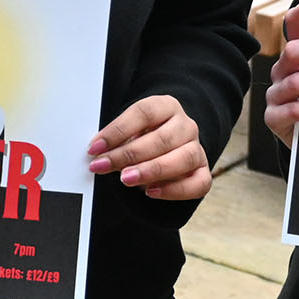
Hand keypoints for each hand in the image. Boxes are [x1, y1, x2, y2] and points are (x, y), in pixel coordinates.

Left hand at [88, 94, 209, 201]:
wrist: (169, 143)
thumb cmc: (144, 135)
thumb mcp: (130, 129)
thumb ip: (117, 139)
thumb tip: (96, 153)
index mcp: (166, 106)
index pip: (143, 113)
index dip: (117, 130)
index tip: (95, 147)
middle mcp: (186, 125)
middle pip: (161, 138)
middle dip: (128, 154)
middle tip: (104, 165)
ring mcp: (197, 148)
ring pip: (183, 158)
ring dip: (151, 170)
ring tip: (126, 179)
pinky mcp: (203, 172)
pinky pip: (197, 183)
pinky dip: (175, 190)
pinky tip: (151, 192)